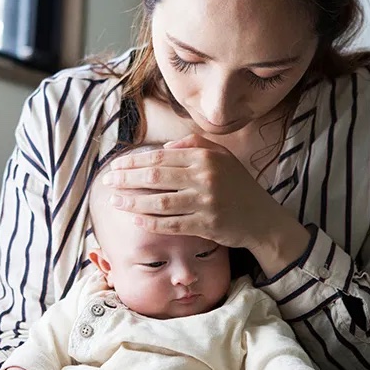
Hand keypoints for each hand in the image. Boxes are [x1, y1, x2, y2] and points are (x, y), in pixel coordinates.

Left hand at [105, 134, 309, 274]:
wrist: (262, 219)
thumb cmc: (237, 186)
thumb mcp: (222, 157)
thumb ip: (194, 145)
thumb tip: (163, 149)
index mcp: (205, 158)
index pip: (160, 158)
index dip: (133, 162)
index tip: (114, 166)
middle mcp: (205, 177)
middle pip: (155, 178)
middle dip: (125, 179)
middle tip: (106, 181)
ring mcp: (205, 202)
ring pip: (159, 202)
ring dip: (132, 202)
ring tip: (114, 202)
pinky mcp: (206, 225)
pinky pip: (171, 224)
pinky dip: (151, 223)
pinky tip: (134, 219)